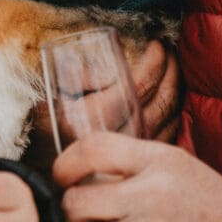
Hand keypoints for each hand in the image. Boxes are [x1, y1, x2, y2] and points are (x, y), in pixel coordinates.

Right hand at [24, 40, 180, 170]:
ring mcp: (133, 150)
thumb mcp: (52, 96)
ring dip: (176, 88)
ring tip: (174, 69)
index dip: (155, 61)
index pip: (140, 83)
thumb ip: (78, 76)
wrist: (46, 176)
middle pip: (162, 98)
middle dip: (171, 70)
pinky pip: (169, 133)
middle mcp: (121, 134)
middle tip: (170, 52)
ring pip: (170, 115)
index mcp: (99, 115)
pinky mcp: (139, 161)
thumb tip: (112, 64)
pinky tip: (172, 100)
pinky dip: (174, 112)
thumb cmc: (44, 131)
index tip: (156, 44)